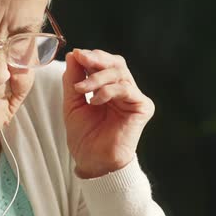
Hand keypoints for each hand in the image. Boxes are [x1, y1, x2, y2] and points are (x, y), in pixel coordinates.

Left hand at [62, 49, 154, 177]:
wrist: (92, 161)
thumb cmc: (84, 135)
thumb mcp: (72, 102)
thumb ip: (73, 79)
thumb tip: (74, 54)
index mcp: (109, 87)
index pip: (105, 63)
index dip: (92, 56)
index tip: (76, 54)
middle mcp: (124, 90)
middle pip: (116, 63)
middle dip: (98, 59)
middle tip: (83, 59)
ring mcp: (134, 98)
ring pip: (120, 74)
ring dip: (98, 77)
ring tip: (81, 89)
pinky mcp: (142, 107)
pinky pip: (126, 89)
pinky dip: (108, 91)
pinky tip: (95, 101)